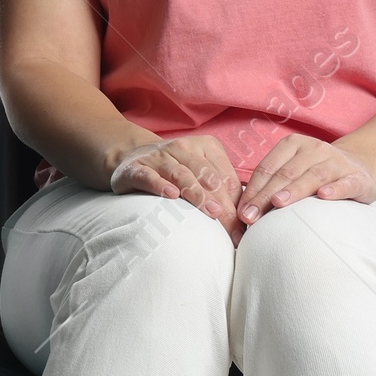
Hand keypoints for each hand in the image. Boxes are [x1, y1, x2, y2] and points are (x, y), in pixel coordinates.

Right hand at [109, 133, 242, 239]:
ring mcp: (158, 156)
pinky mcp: (136, 168)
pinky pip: (149, 176)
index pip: (225, 177)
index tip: (242, 229)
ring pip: (181, 174)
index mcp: (206, 147)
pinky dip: (160, 185)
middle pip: (207, 176)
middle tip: (231, 226)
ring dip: (197, 193)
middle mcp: (183, 148)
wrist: (131, 156)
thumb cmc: (175, 170)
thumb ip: (222, 191)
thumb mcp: (200, 173)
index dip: (236, 203)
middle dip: (221, 202)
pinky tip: (171, 195)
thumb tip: (244, 222)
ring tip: (210, 211)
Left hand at [237, 134, 375, 224]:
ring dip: (295, 190)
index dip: (253, 190)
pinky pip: (345, 183)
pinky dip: (335, 189)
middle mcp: (315, 149)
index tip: (242, 212)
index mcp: (294, 145)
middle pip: (286, 173)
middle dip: (266, 196)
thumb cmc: (317, 173)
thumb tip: (244, 210)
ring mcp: (337, 162)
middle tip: (251, 216)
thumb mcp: (294, 170)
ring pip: (313, 176)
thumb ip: (272, 184)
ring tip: (278, 203)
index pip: (268, 168)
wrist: (361, 167)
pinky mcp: (357, 177)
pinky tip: (324, 196)